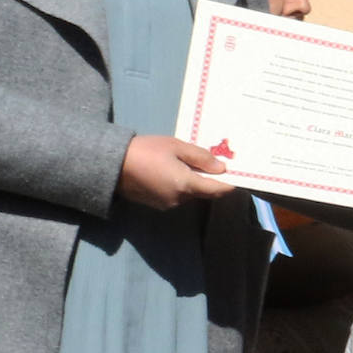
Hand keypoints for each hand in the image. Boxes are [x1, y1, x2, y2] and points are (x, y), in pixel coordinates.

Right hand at [117, 135, 235, 209]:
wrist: (113, 165)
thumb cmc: (146, 151)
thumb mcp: (176, 147)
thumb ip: (201, 158)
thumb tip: (222, 169)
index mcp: (186, 185)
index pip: (216, 190)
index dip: (229, 184)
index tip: (239, 175)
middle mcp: (179, 200)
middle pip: (204, 192)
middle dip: (211, 180)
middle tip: (215, 162)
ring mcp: (167, 205)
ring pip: (190, 194)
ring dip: (194, 182)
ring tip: (191, 162)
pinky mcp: (157, 205)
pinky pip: (177, 196)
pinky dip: (181, 185)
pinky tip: (174, 170)